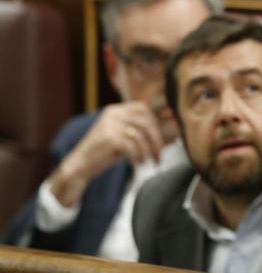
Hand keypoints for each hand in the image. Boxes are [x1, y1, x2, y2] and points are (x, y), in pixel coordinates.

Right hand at [48, 102, 164, 207]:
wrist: (78, 166)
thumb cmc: (103, 153)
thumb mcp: (121, 137)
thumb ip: (138, 131)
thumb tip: (169, 131)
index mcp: (116, 110)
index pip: (143, 109)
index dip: (155, 122)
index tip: (160, 138)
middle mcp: (113, 113)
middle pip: (146, 122)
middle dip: (157, 139)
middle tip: (160, 155)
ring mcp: (110, 124)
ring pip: (141, 135)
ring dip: (149, 151)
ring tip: (150, 162)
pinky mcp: (109, 137)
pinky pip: (132, 146)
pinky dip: (138, 156)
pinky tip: (137, 163)